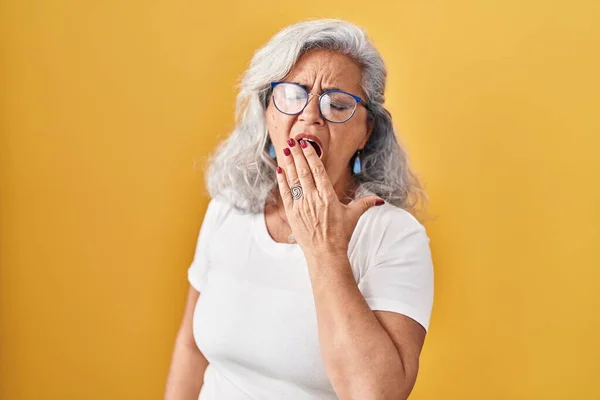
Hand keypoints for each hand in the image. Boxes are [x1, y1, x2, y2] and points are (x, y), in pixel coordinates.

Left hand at [275, 138, 384, 257]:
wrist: (325, 254)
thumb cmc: (340, 235)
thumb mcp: (353, 216)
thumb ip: (365, 203)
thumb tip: (381, 200)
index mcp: (328, 196)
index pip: (317, 170)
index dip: (311, 155)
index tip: (305, 144)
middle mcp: (313, 198)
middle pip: (304, 171)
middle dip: (298, 154)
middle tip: (293, 140)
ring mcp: (301, 205)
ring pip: (293, 179)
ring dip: (290, 163)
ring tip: (286, 149)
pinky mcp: (292, 213)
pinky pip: (286, 192)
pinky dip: (282, 180)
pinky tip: (280, 169)